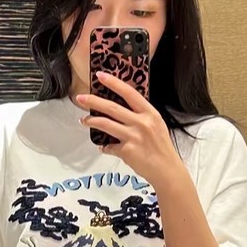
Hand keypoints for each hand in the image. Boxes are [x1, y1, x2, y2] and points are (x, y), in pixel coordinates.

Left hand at [76, 71, 183, 190]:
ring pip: (105, 124)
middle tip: (80, 98)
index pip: (129, 93)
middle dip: (93, 101)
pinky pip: (109, 146)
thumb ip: (140, 116)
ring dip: (91, 121)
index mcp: (150, 113)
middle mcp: (142, 123)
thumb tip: (120, 110)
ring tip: (83, 120)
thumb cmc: (161, 147)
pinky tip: (103, 147)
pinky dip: (104, 147)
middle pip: (112, 108)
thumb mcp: (156, 125)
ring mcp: (133, 137)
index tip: (100, 76)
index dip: (114, 83)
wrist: (167, 170)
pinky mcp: (126, 151)